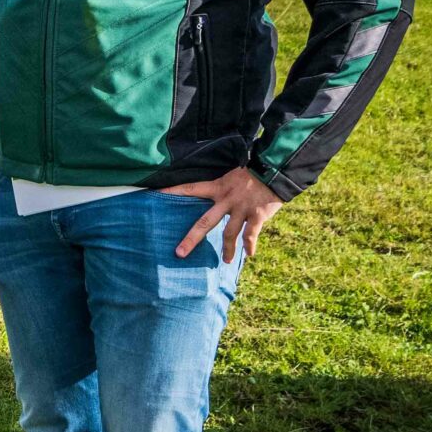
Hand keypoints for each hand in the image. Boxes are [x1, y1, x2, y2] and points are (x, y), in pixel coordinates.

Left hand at [162, 168, 281, 261]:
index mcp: (217, 187)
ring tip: (226, 262)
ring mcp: (241, 208)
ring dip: (227, 249)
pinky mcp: (257, 215)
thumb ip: (221, 191)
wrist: (275, 169)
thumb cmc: (252, 174)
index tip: (155, 194)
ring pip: (229, 233)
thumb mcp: (232, 177)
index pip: (190, 188)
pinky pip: (251, 234)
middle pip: (205, 222)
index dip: (173, 191)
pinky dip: (250, 245)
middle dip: (192, 239)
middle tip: (179, 254)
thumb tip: (211, 201)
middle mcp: (226, 199)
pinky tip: (249, 254)